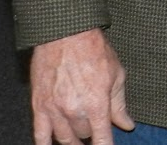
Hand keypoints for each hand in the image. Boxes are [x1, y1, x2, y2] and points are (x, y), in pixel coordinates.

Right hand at [30, 28, 135, 144]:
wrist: (66, 32)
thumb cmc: (94, 49)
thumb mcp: (116, 73)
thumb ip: (120, 104)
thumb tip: (127, 124)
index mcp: (96, 104)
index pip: (102, 141)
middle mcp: (74, 111)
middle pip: (84, 137)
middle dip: (91, 132)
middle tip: (94, 125)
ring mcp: (54, 110)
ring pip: (64, 139)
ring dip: (72, 140)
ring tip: (77, 136)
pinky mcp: (39, 105)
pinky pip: (39, 134)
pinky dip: (45, 144)